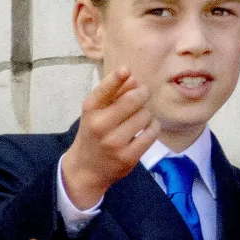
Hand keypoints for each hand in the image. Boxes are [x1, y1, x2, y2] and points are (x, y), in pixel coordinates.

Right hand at [61, 68, 160, 209]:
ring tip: (140, 117)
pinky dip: (153, 127)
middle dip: (143, 93)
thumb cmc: (93, 134)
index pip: (105, 90)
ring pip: (145, 115)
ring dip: (146, 113)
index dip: (117, 77)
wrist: (86, 169)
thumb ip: (113, 93)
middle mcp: (100, 125)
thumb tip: (132, 77)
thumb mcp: (96, 112)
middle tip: (143, 94)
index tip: (126, 70)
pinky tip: (147, 128)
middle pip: (134, 100)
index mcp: (90, 110)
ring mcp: (115, 142)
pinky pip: (151, 133)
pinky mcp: (128, 157)